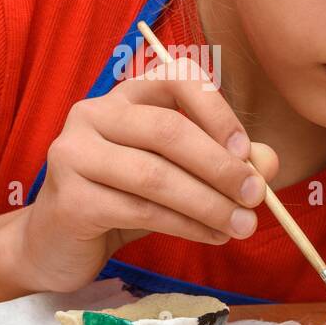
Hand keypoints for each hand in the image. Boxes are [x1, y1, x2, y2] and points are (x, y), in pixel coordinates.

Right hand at [21, 58, 279, 292]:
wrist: (56, 244)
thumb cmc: (120, 201)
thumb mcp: (175, 176)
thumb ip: (221, 164)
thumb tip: (269, 163)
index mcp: (124, 96)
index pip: (176, 80)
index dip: (217, 112)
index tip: (247, 152)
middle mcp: (93, 113)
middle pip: (168, 130)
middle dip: (220, 166)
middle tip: (256, 197)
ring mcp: (74, 153)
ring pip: (156, 176)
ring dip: (208, 203)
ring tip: (241, 226)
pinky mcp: (69, 198)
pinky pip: (140, 210)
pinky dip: (186, 225)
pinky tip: (211, 236)